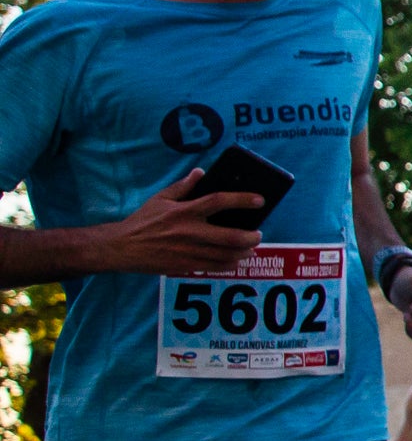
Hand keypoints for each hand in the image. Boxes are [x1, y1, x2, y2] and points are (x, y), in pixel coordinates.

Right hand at [102, 170, 263, 276]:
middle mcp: (189, 232)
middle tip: (258, 234)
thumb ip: (183, 186)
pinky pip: (215, 267)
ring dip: (245, 252)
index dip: (242, 199)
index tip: (260, 200)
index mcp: (183, 211)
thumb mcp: (160, 199)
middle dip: (252, 237)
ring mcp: (188, 251)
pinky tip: (237, 260)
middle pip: (230, 236)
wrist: (122, 248)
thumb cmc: (143, 221)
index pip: (218, 202)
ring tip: (252, 248)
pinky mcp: (185, 266)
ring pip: (227, 255)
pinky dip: (231, 265)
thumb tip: (201, 172)